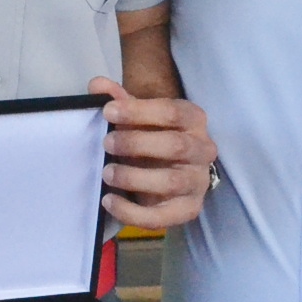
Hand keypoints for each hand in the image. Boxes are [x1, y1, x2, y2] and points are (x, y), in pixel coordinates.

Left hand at [91, 76, 216, 228]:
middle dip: (137, 143)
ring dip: (135, 177)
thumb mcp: (137, 116)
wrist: (169, 169)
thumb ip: (119, 100)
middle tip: (106, 142)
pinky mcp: (188, 210)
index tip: (108, 112)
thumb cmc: (153, 136)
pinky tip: (109, 201)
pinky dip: (133, 212)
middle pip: (176, 145)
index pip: (172, 112)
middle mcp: (203, 149)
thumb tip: (97, 85)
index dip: (139, 111)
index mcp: (193, 119)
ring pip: (172, 181)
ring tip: (107, 173)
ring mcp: (198, 181)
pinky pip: (163, 217)